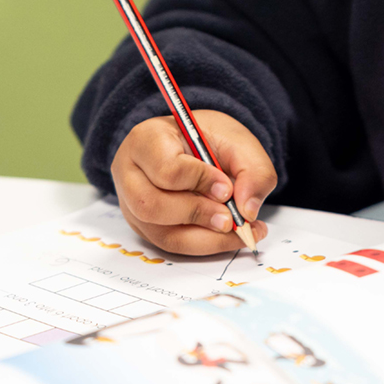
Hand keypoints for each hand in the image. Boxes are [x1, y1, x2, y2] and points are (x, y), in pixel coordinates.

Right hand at [111, 110, 275, 255]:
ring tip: (236, 229)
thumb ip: (253, 171)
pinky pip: (171, 244)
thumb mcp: (237, 140)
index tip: (227, 188)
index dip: (199, 182)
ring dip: (204, 236)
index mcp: (146, 140)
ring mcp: (132, 204)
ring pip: (161, 233)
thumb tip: (249, 211)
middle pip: (152, 206)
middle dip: (197, 215)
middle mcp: (129, 174)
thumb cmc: (208, 138)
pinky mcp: (144, 226)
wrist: (193, 144)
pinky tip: (229, 236)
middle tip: (231, 218)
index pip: (165, 169)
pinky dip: (204, 244)